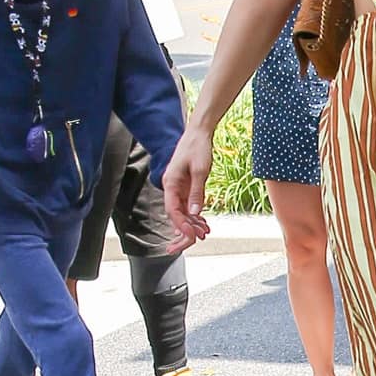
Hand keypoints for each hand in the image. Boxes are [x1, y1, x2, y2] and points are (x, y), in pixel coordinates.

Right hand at [162, 125, 213, 252]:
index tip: (190, 236)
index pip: (173, 210)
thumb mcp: (200, 170)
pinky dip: (195, 214)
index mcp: (170, 183)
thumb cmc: (197, 148)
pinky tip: (203, 222)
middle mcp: (171, 187)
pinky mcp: (185, 185)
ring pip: (183, 211)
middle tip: (193, 242)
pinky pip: (188, 204)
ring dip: (192, 223)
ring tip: (204, 233)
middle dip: (184, 229)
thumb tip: (195, 212)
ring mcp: (178, 187)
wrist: (199, 133)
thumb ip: (197, 192)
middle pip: (176, 214)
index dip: (181, 225)